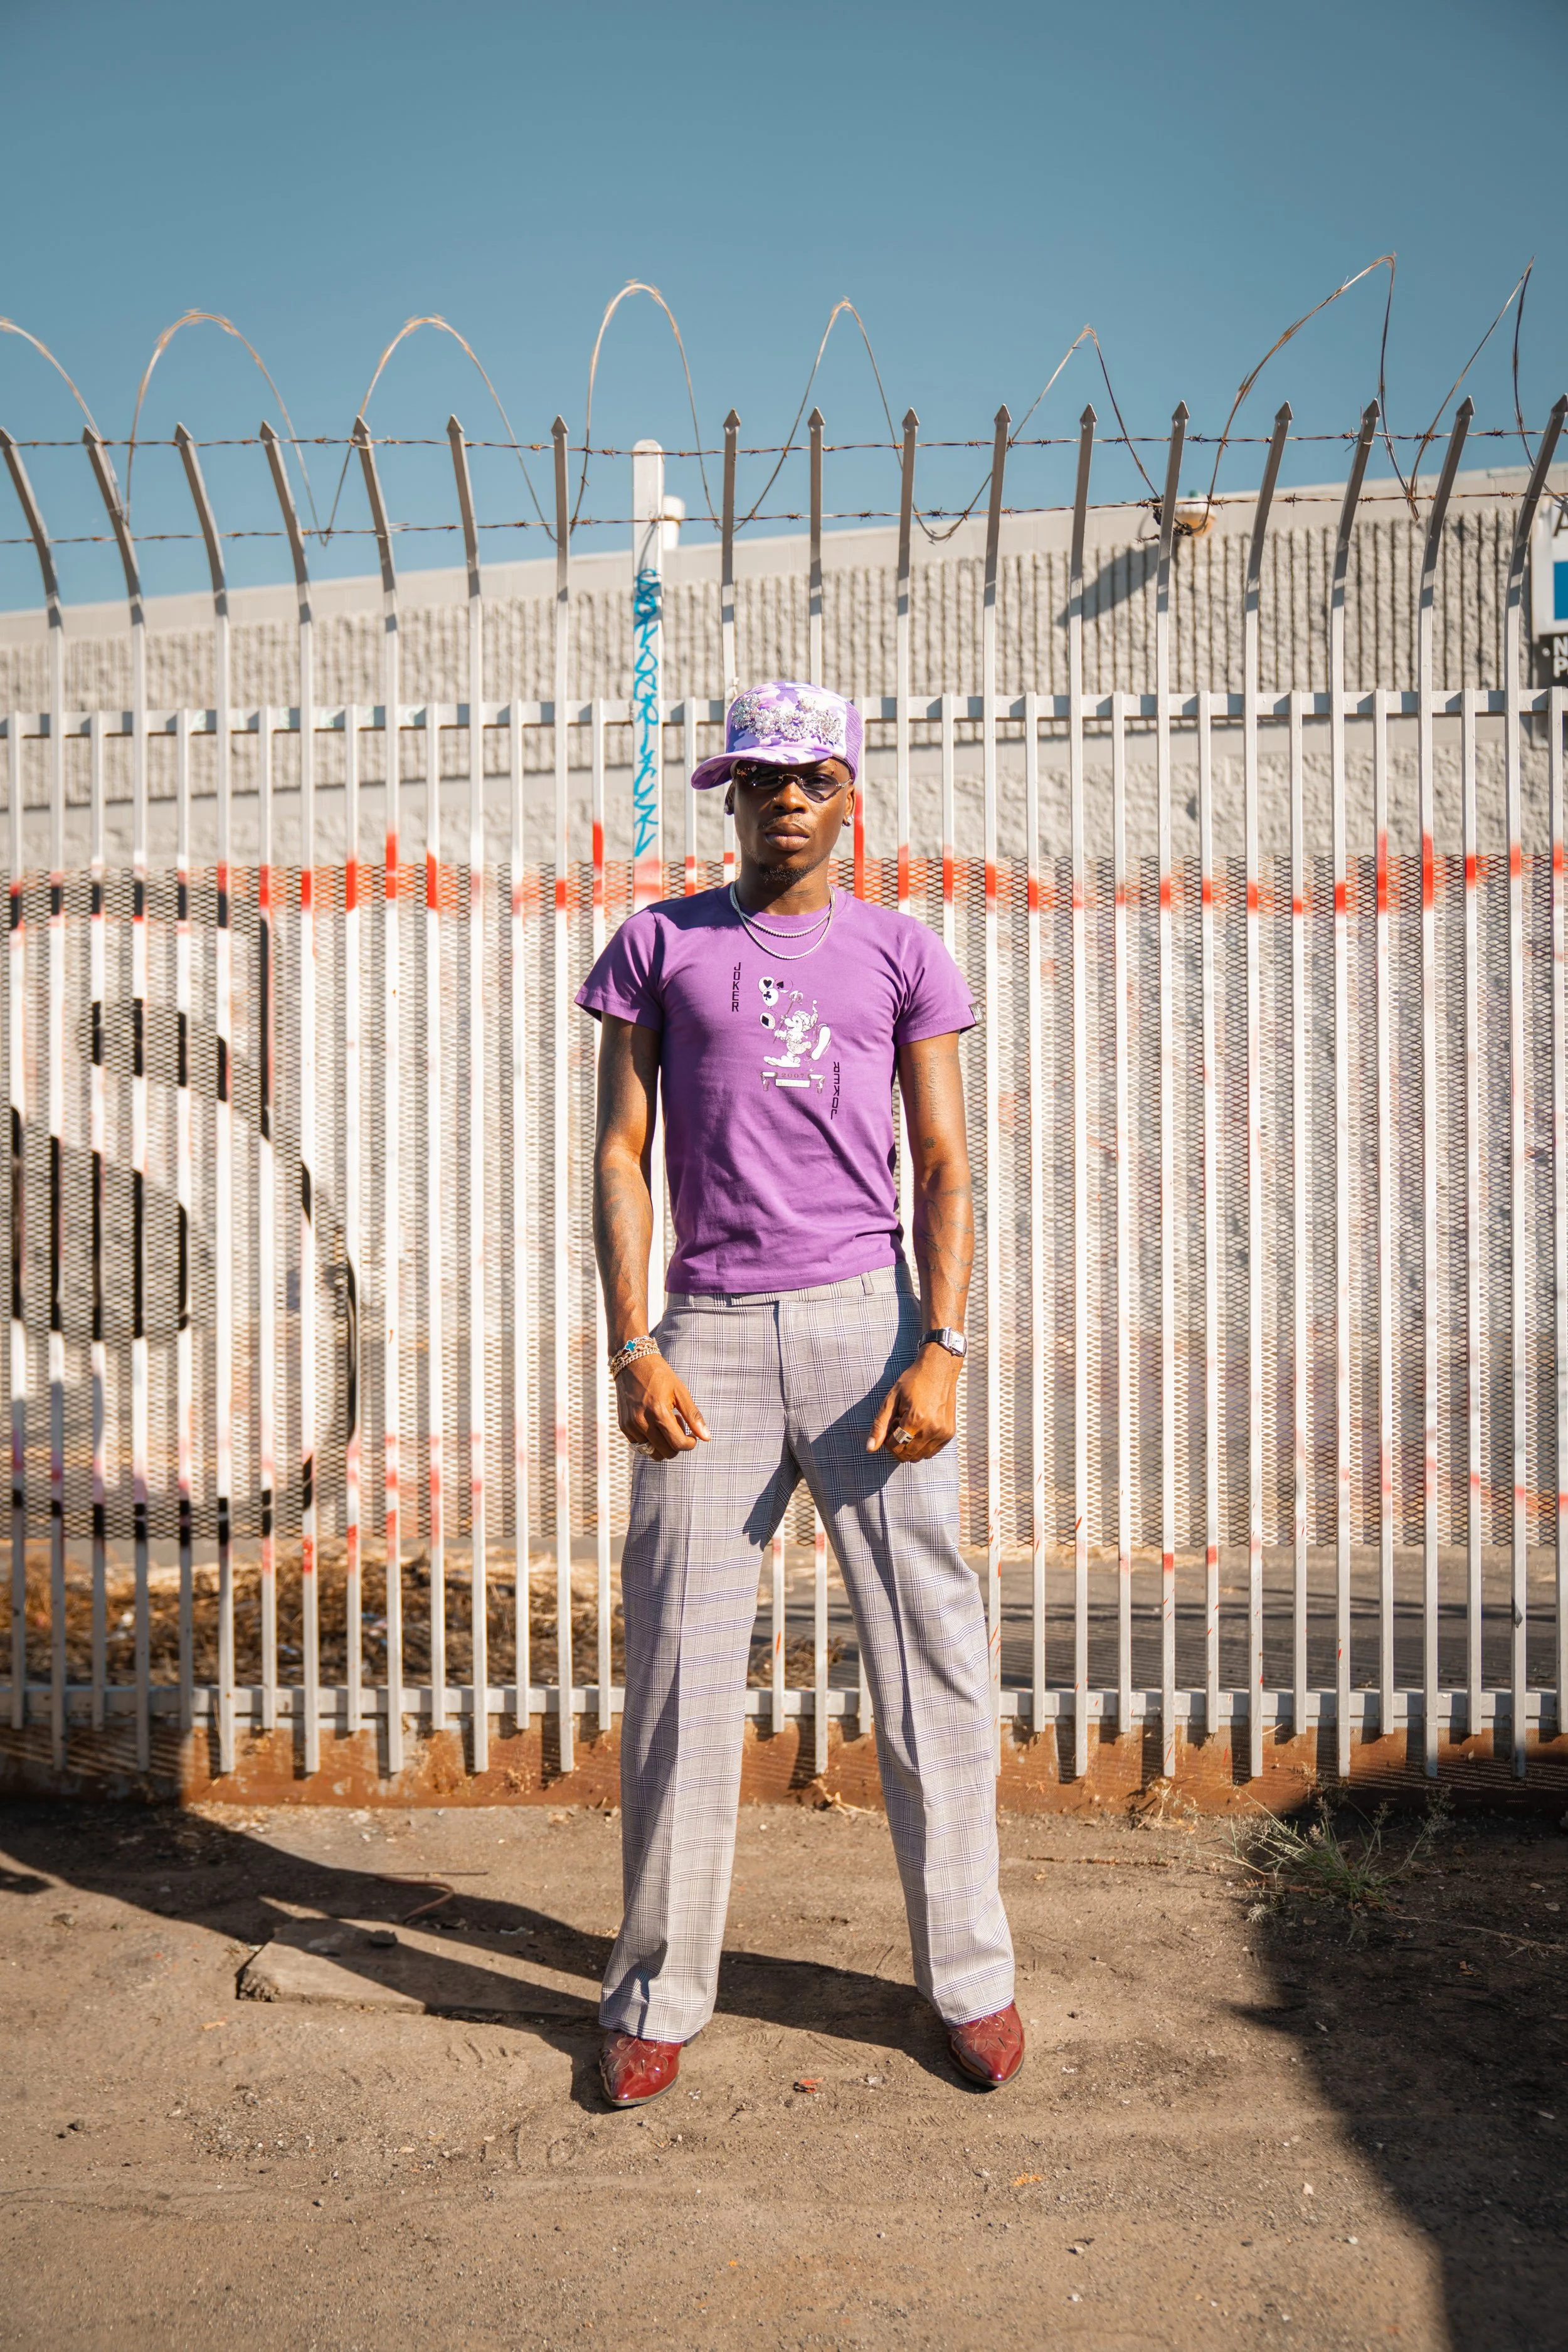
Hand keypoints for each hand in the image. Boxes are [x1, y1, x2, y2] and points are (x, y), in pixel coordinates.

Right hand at [616, 1352, 710, 1460]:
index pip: (677, 1444)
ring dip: (663, 1445)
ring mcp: (630, 1425)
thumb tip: (707, 1437)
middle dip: (677, 1444)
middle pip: (666, 1453)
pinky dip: (650, 1441)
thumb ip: (693, 1416)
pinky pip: (639, 1445)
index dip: (690, 1444)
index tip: (692, 1436)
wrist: (633, 1363)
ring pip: (652, 1452)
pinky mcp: (623, 1426)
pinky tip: (653, 1423)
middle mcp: (642, 1421)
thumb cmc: (660, 1375)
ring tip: (665, 1425)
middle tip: (678, 1425)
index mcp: (658, 1412)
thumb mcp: (680, 1392)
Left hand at [867, 1342, 958, 1460]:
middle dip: (897, 1445)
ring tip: (909, 1427)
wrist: (939, 1369)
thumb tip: (869, 1448)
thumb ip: (880, 1425)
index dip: (887, 1441)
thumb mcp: (891, 1400)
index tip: (889, 1426)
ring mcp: (942, 1433)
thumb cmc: (913, 1381)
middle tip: (898, 1426)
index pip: (895, 1447)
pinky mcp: (949, 1433)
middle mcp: (931, 1429)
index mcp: (915, 1420)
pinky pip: (931, 1452)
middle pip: (907, 1455)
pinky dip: (922, 1446)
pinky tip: (920, 1429)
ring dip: (909, 1447)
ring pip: (919, 1457)